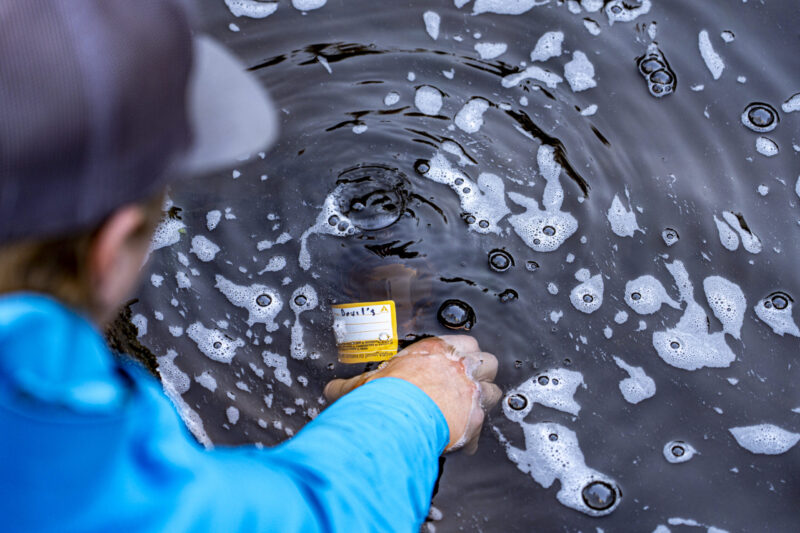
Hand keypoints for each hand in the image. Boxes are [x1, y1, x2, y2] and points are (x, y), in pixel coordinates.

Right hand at [324, 336, 500, 453]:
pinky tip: (462, 443)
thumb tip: (330, 389)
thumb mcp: (362, 384)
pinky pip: (484, 425)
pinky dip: (475, 435)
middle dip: (481, 373)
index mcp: (437, 351)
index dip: (462, 353)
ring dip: (484, 401)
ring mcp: (470, 391)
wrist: (395, 416)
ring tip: (470, 410)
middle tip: (468, 384)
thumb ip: (349, 385)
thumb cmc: (384, 395)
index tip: (454, 363)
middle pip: (488, 361)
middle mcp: (458, 367)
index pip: (465, 342)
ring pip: (494, 390)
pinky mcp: (474, 417)